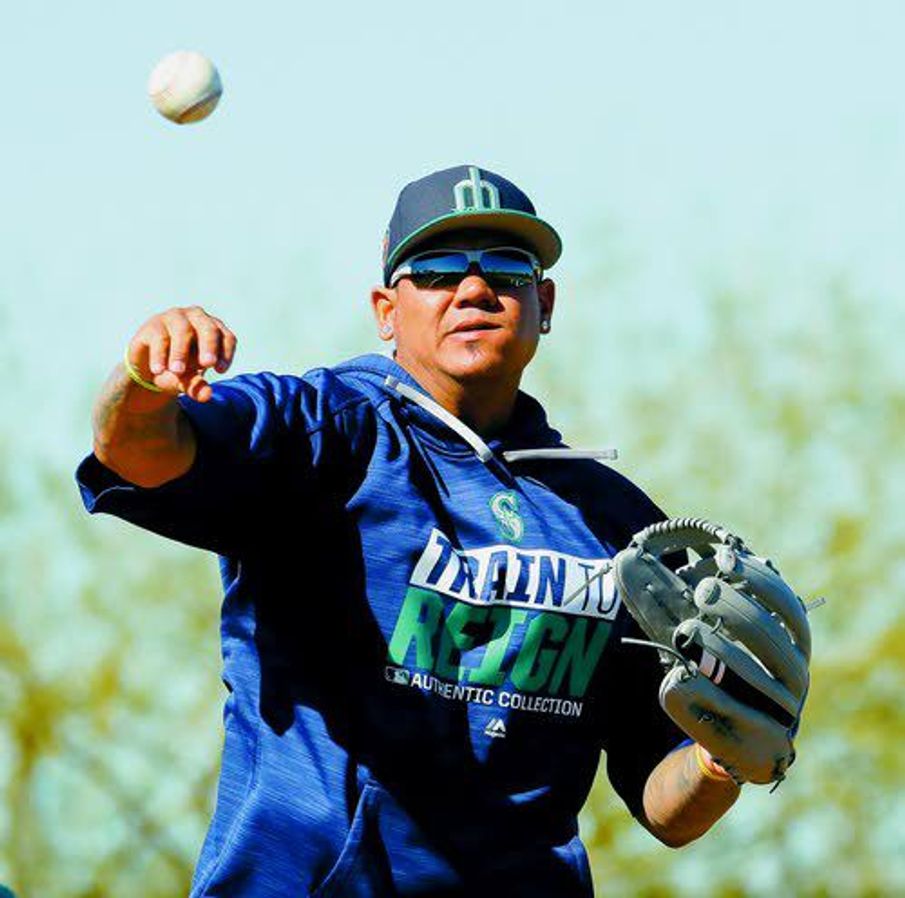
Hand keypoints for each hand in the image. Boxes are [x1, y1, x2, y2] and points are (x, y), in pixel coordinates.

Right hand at [126, 305, 236, 401]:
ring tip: (178, 371)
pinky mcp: (153, 325)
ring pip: (183, 330)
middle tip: (207, 364)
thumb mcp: (188, 380)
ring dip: (181, 352)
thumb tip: (206, 395)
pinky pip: (159, 337)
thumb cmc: (178, 368)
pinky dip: (159, 354)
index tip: (220, 371)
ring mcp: (174, 318)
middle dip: (209, 346)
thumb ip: (197, 386)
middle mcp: (196, 319)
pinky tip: (158, 370)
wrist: (148, 365)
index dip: (226, 353)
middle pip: (208, 329)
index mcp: (213, 330)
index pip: (227, 338)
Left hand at [614, 517, 811, 784]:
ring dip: (720, 649)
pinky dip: (704, 695)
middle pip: (772, 635)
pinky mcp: (756, 739)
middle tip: (703, 592)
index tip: (724, 558)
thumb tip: (629, 559)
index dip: (757, 579)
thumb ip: (681, 602)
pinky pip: (732, 714)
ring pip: (756, 675)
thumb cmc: (717, 670)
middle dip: (736, 608)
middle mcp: (794, 672)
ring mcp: (779, 708)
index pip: (786, 605)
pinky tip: (678, 678)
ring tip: (687, 630)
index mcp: (791, 642)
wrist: (735, 737)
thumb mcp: (706, 632)